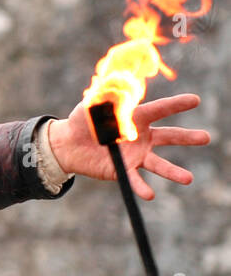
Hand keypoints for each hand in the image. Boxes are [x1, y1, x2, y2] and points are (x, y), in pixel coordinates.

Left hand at [47, 93, 210, 200]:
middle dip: (187, 137)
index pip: (159, 109)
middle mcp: (142, 137)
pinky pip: (134, 179)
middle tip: (207, 137)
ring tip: (188, 179)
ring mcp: (135, 155)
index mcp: (136, 117)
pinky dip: (141, 187)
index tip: (195, 100)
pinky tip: (150, 195)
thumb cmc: (83, 120)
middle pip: (168, 136)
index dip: (176, 104)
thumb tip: (115, 81)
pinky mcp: (123, 170)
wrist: (68, 143)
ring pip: (157, 163)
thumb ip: (105, 95)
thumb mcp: (92, 104)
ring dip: (172, 171)